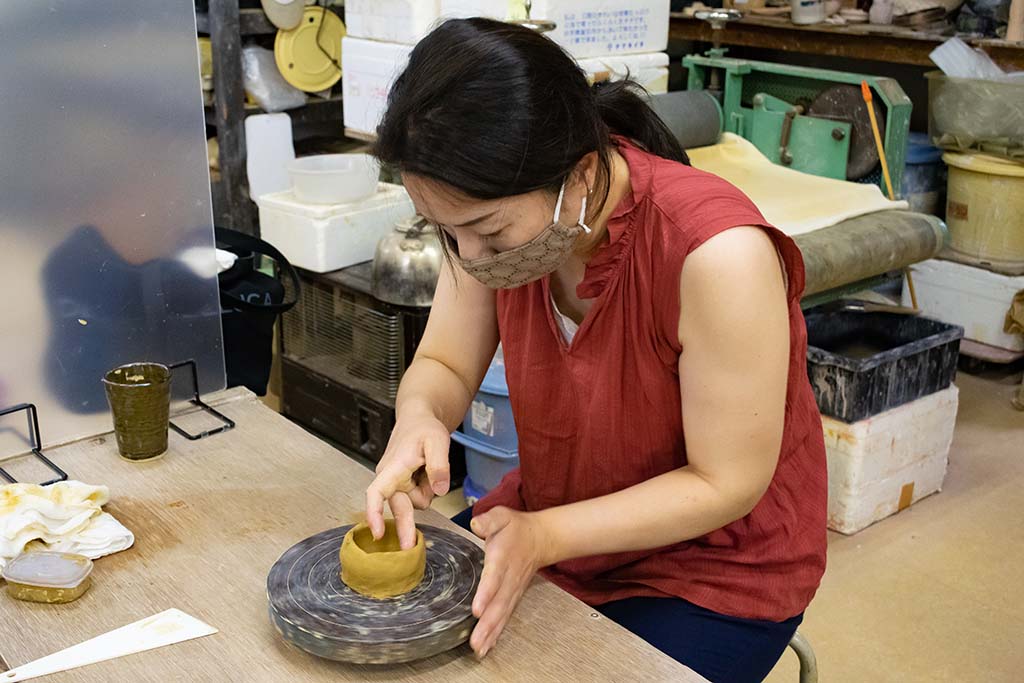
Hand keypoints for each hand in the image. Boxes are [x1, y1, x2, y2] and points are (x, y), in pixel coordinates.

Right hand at [365, 410, 450, 548]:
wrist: (418, 421)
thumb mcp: (437, 440)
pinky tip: (426, 473)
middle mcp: (390, 479)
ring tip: (429, 466)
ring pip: (417, 502)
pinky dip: (427, 488)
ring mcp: (397, 485)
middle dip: (405, 527)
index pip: (377, 492)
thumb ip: (439, 465)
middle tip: (410, 548)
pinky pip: (420, 497)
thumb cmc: (424, 428)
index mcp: (393, 468)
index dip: (375, 513)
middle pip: (399, 507)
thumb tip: (440, 490)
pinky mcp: (405, 488)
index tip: (376, 532)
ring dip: (427, 490)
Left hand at [468, 506, 553, 657]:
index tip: (477, 609)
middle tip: (475, 641)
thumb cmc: (516, 528)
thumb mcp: (502, 516)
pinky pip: (505, 616)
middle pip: (499, 603)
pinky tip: (487, 646)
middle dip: (487, 624)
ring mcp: (513, 590)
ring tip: (479, 648)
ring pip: (502, 614)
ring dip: (491, 632)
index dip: (486, 594)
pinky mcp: (513, 597)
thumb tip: (477, 525)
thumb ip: (489, 520)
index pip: (494, 577)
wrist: (541, 539)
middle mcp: (509, 578)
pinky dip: (497, 633)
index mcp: (503, 557)